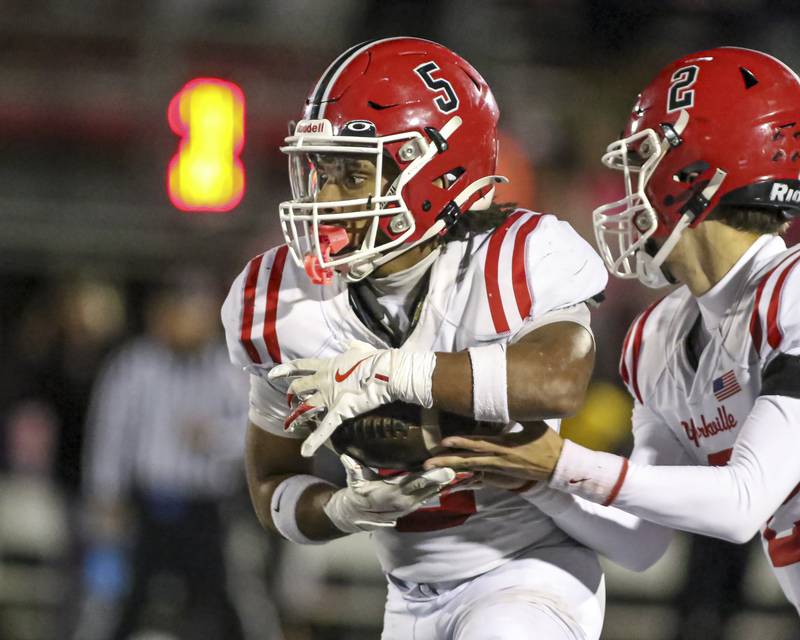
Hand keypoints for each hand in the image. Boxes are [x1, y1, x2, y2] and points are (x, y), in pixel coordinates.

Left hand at [268, 341, 434, 456]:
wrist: (385, 371)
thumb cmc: (375, 359)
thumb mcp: (360, 348)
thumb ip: (349, 345)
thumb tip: (344, 341)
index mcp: (327, 365)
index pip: (300, 366)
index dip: (284, 370)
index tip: (272, 374)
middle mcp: (323, 380)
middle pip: (299, 388)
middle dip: (292, 396)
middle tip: (291, 402)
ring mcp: (329, 396)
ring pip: (305, 408)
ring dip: (296, 417)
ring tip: (289, 425)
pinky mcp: (339, 411)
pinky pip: (324, 428)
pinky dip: (314, 440)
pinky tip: (305, 452)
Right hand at [323, 454, 456, 531]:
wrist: (358, 513)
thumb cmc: (357, 492)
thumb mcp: (354, 480)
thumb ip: (353, 469)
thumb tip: (346, 457)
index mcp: (390, 492)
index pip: (412, 483)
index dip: (428, 478)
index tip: (442, 471)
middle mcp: (403, 500)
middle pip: (427, 488)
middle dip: (443, 480)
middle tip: (459, 470)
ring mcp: (410, 505)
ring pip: (432, 493)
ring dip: (447, 485)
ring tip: (464, 474)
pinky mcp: (414, 506)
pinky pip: (430, 497)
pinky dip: (442, 490)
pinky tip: (454, 482)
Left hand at [422, 421, 564, 482]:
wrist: (559, 466)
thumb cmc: (548, 443)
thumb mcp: (535, 425)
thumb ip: (519, 413)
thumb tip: (507, 398)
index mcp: (506, 445)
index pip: (479, 444)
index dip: (462, 443)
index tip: (445, 441)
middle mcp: (499, 459)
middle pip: (469, 460)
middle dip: (447, 461)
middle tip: (427, 463)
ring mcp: (499, 468)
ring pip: (471, 468)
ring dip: (451, 468)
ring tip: (432, 469)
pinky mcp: (501, 474)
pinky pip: (480, 474)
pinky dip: (465, 474)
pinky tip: (452, 474)